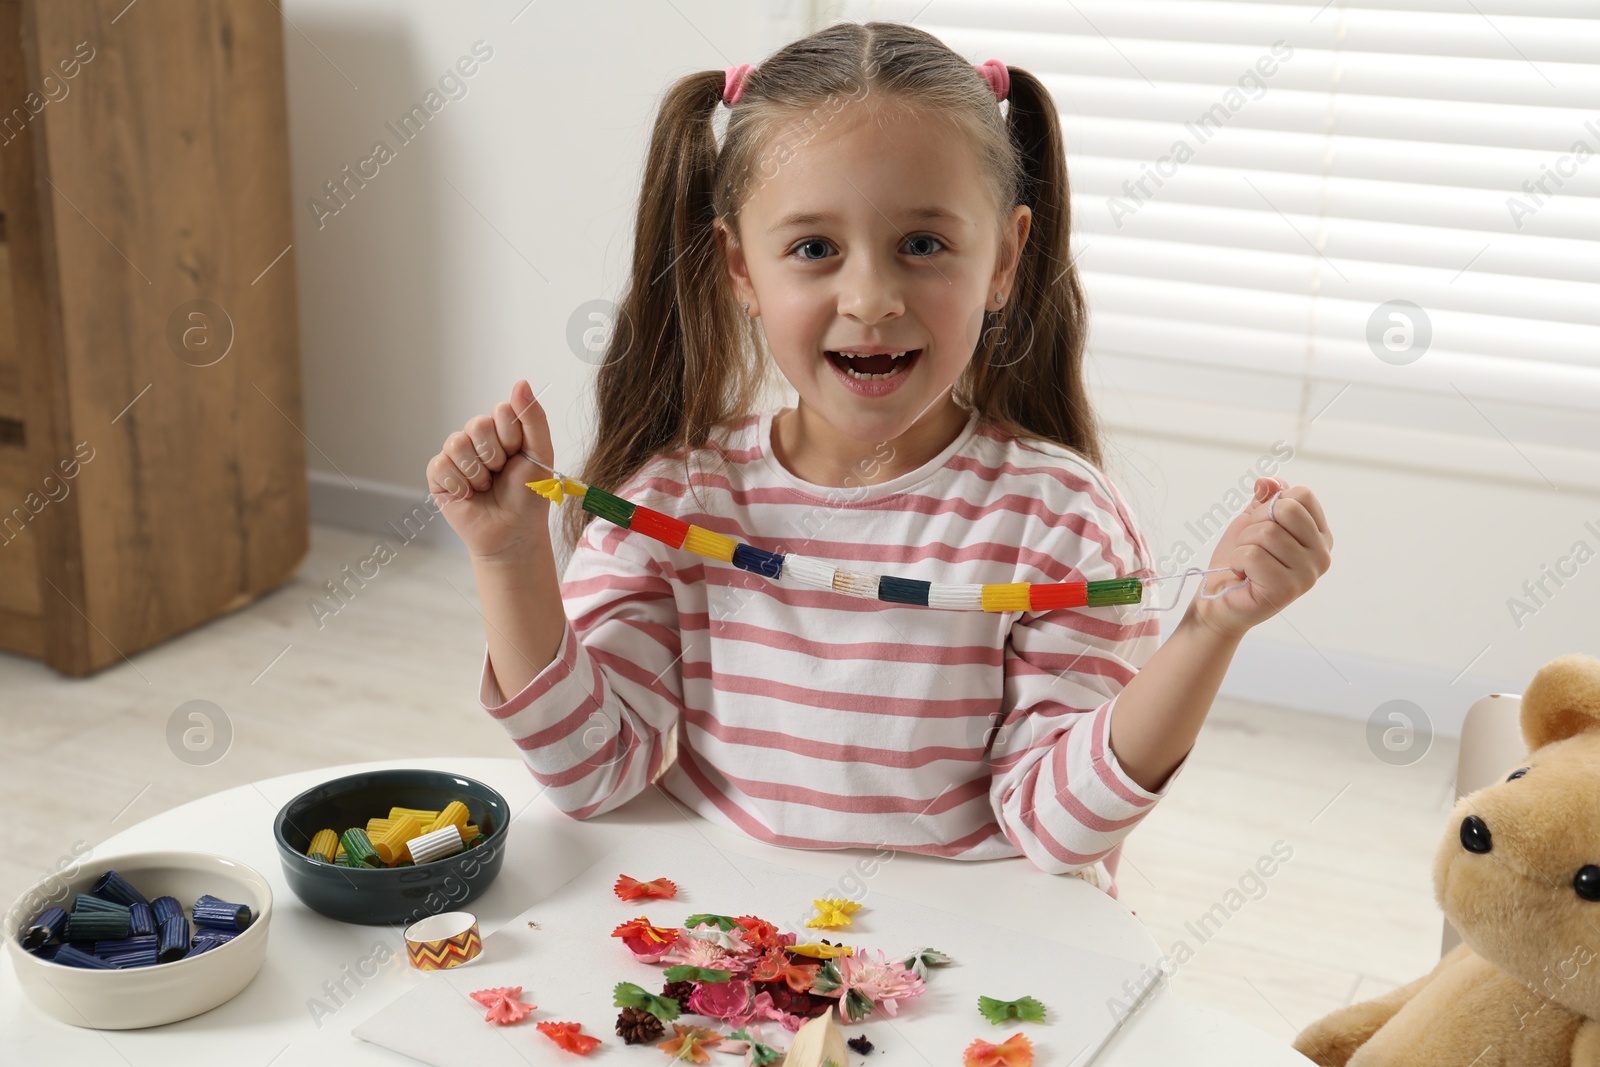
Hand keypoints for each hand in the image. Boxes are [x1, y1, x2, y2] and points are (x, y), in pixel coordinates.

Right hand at [425, 379, 555, 561]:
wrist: (513, 533)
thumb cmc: (529, 496)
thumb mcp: (541, 454)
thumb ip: (534, 418)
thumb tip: (521, 382)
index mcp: (503, 429)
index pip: (501, 410)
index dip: (511, 435)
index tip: (518, 455)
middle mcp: (477, 438)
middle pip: (477, 424)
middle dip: (494, 455)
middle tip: (500, 474)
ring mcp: (456, 455)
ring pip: (457, 443)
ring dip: (477, 472)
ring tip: (485, 486)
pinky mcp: (439, 475)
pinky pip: (441, 465)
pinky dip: (459, 483)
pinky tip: (468, 494)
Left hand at [1189, 477, 1332, 640]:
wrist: (1219, 597)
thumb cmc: (1239, 558)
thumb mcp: (1253, 519)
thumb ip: (1266, 497)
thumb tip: (1267, 481)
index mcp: (1320, 534)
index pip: (1301, 495)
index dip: (1270, 504)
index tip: (1262, 526)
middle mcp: (1322, 554)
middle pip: (1285, 510)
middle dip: (1255, 523)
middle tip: (1250, 545)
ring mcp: (1308, 574)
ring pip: (1266, 532)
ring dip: (1244, 545)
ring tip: (1246, 563)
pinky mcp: (1287, 590)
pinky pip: (1253, 555)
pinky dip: (1238, 560)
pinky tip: (1244, 575)